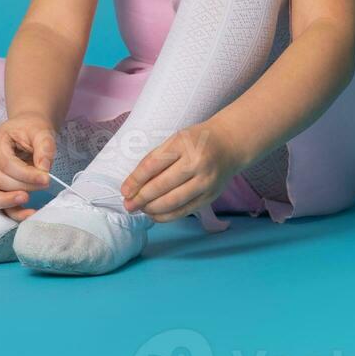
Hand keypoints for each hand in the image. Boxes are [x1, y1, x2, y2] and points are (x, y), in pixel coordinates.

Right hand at [0, 115, 56, 220]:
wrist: (27, 130)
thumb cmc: (31, 130)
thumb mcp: (41, 132)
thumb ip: (45, 147)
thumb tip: (44, 169)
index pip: (5, 163)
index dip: (26, 174)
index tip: (46, 178)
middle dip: (23, 186)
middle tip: (44, 183)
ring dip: (10, 202)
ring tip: (30, 200)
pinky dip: (13, 212)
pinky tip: (30, 213)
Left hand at [120, 120, 245, 222]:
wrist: (230, 144)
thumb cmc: (197, 141)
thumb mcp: (175, 140)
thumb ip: (156, 159)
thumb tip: (133, 184)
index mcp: (183, 144)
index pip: (153, 165)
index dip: (135, 180)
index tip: (124, 191)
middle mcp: (196, 163)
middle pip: (162, 186)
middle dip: (141, 198)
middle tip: (128, 205)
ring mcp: (205, 182)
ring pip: (173, 201)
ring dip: (152, 209)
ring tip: (140, 209)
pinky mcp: (210, 196)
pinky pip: (184, 210)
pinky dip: (167, 216)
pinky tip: (155, 215)